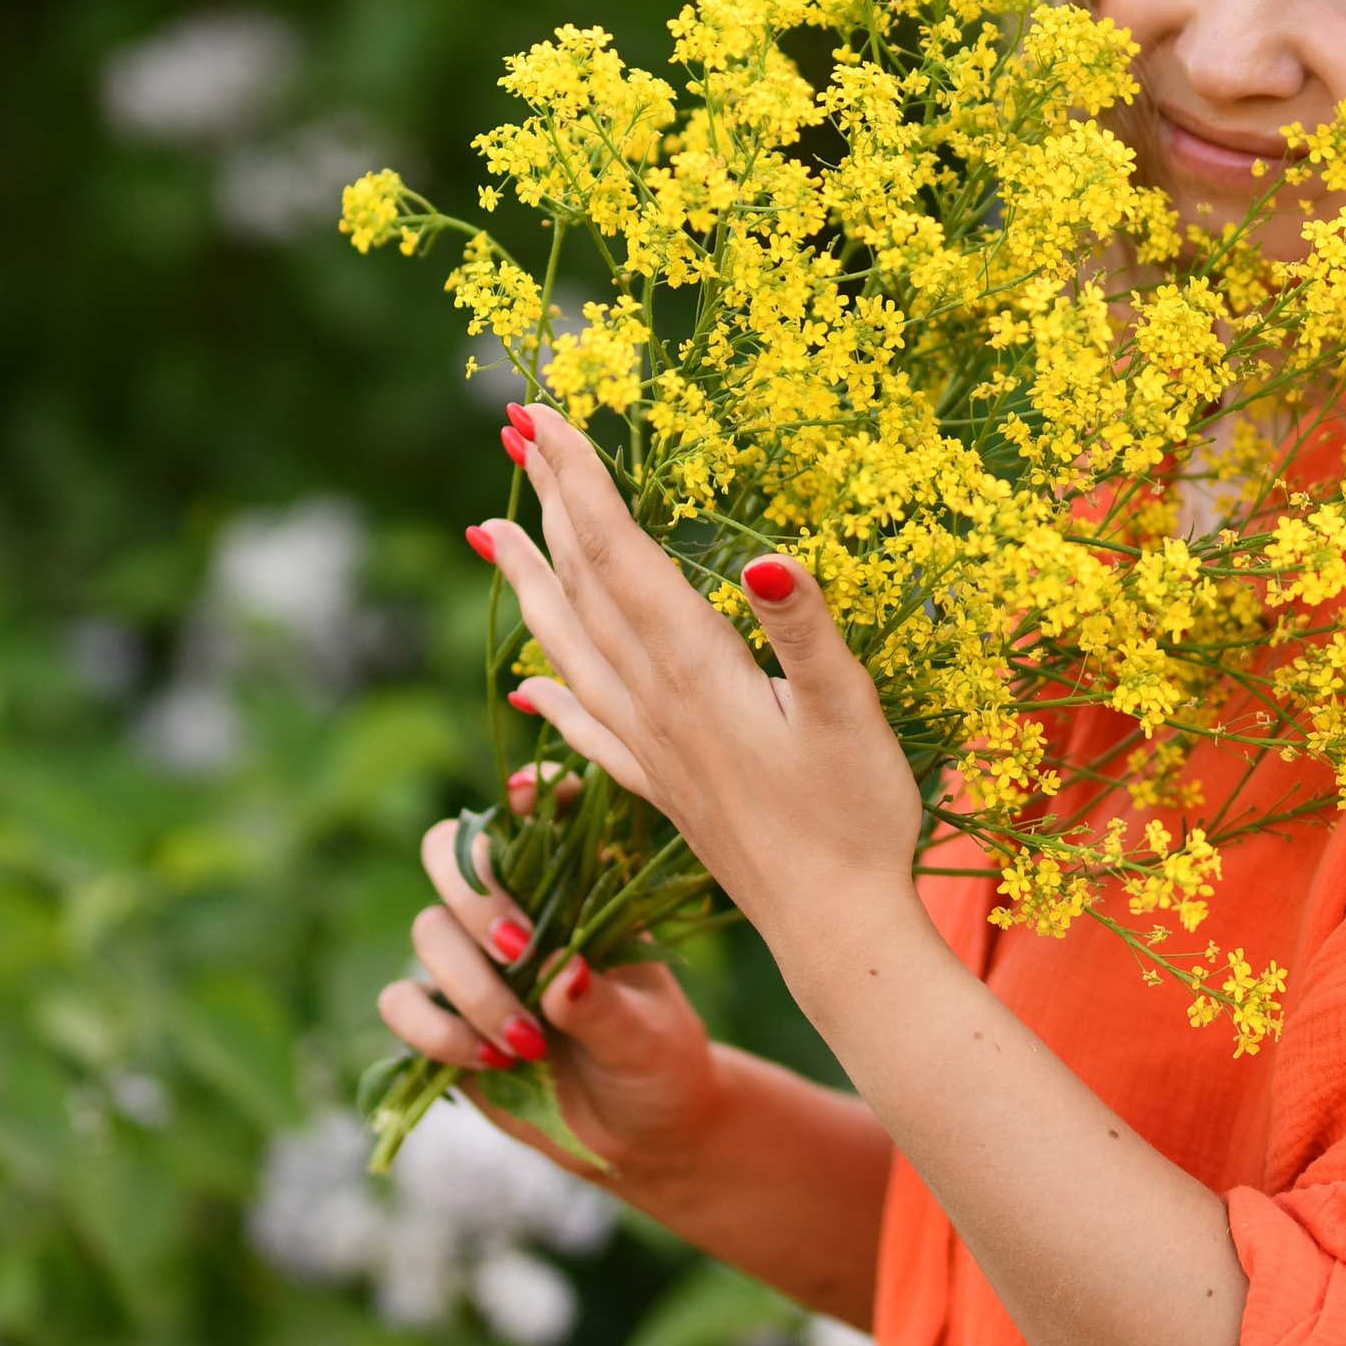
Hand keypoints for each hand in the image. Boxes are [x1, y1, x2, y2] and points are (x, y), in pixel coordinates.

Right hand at [376, 804, 726, 1203]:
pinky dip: (433, 1030)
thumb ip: (604, 1007)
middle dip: (476, 895)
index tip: (530, 797)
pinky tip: (490, 1060)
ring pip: (427, 932)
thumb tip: (563, 976)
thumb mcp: (649, 1036)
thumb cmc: (657, 1062)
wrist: (634, 1134)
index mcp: (575, 888)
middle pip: (452, 855)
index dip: (529, 795)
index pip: (540, 816)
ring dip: (470, 986)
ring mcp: (471, 962)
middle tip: (520, 950)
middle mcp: (515, 910)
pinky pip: (400, 1004)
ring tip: (530, 1043)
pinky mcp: (440, 1018)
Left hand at [476, 403, 926, 981]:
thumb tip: (763, 556)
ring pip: (570, 647)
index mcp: (692, 669)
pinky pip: (586, 728)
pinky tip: (529, 686)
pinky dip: (552, 694)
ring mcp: (651, 750)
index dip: (578, 478)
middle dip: (547, 502)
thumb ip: (804, 629)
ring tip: (488, 534)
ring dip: (531, 582)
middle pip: (582, 583)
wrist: (836, 933)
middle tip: (512, 431)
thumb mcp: (849, 712)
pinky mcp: (663, 791)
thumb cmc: (857, 819)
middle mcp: (654, 703)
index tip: (541, 413)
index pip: (616, 552)